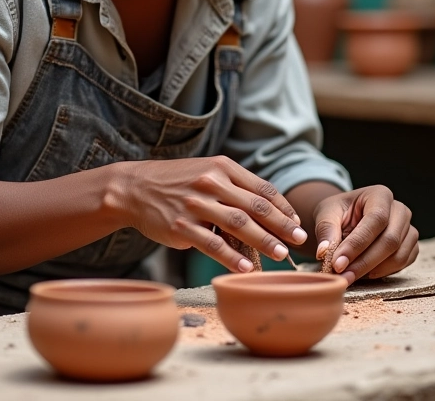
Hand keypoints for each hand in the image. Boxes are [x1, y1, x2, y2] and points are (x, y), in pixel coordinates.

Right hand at [118, 155, 308, 272]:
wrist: (135, 187)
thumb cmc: (178, 181)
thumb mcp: (207, 171)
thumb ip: (235, 187)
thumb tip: (269, 210)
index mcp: (222, 168)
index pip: (262, 188)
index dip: (283, 207)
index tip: (297, 222)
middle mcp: (211, 183)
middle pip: (255, 206)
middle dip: (281, 225)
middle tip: (300, 240)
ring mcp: (195, 205)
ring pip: (238, 225)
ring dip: (263, 241)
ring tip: (281, 254)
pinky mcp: (181, 226)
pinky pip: (211, 244)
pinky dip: (232, 257)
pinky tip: (247, 267)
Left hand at [313, 185, 417, 283]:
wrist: (347, 218)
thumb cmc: (338, 213)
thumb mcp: (326, 214)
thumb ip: (326, 230)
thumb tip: (324, 252)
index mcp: (380, 195)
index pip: (375, 220)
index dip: (357, 244)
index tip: (338, 263)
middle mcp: (399, 210)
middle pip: (390, 240)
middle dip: (364, 262)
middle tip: (343, 276)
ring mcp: (408, 228)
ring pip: (398, 256)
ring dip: (373, 270)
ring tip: (350, 275)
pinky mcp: (411, 246)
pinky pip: (403, 264)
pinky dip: (383, 272)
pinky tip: (364, 273)